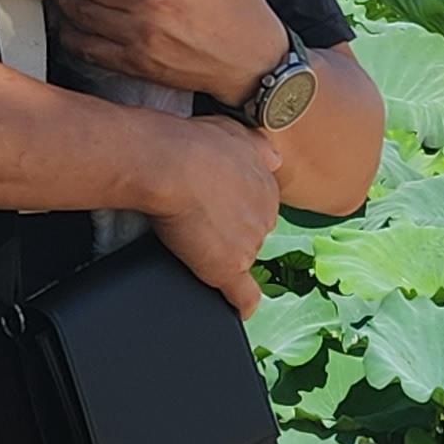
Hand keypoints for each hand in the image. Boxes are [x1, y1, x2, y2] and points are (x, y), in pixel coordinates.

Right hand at [140, 116, 280, 314]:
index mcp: (267, 184)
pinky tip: (237, 312)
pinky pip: (243, 296)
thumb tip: (274, 157)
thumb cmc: (192, 144)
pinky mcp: (229, 267)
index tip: (216, 207)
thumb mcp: (233, 131)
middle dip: (231, 232)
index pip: (256, 207)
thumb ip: (256, 148)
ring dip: (222, 256)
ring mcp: (250, 244)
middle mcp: (266, 215)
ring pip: (242, 258)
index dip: (233, 209)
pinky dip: (241, 306)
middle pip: (251, 234)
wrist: (169, 164)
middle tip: (199, 222)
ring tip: (191, 240)